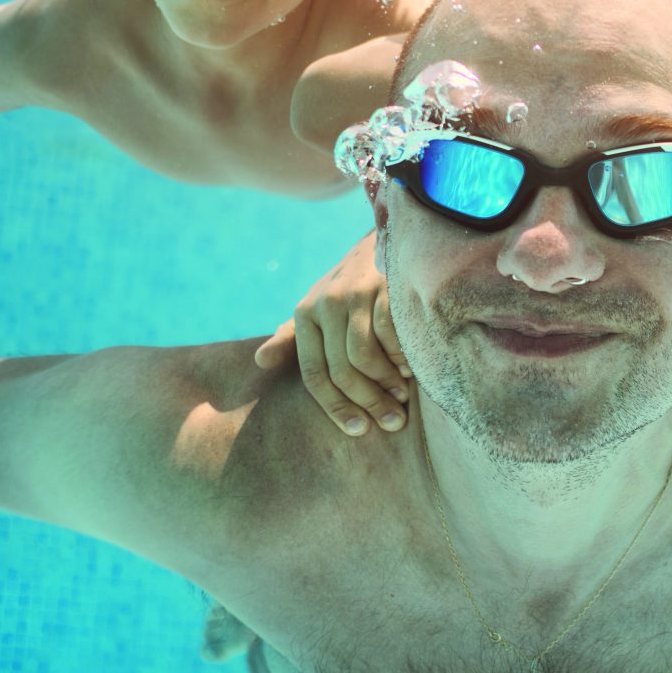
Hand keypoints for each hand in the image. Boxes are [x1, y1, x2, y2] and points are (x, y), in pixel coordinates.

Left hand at [253, 234, 411, 435]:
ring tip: (401, 398)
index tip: (358, 430)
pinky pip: (390, 337)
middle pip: (341, 371)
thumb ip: (292, 338)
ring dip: (386, 385)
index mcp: (305, 315)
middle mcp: (326, 305)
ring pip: (364, 358)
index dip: (335, 407)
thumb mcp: (315, 308)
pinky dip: (402, 359)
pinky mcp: (385, 288)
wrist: (382, 242)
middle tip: (390, 422)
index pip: (314, 374)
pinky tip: (411, 370)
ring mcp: (356, 295)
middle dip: (368, 403)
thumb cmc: (347, 287)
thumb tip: (260, 362)